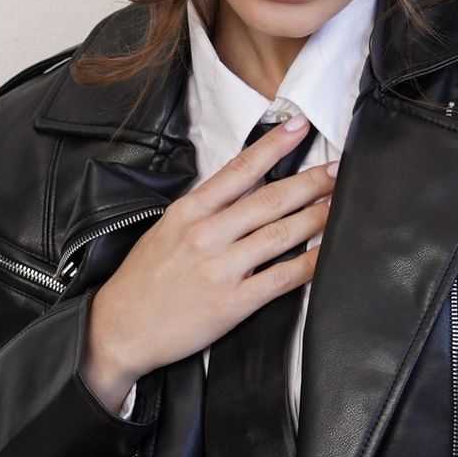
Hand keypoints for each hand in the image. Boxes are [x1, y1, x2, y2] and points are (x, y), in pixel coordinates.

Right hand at [83, 115, 336, 407]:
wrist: (118, 330)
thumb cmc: (143, 282)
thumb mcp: (165, 230)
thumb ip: (204, 211)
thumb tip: (244, 191)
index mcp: (188, 212)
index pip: (239, 170)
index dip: (273, 146)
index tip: (299, 126)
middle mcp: (206, 234)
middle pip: (270, 199)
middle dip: (310, 182)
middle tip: (338, 171)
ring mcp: (221, 268)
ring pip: (281, 234)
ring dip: (317, 217)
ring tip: (339, 206)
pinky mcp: (233, 301)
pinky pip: (281, 277)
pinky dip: (310, 264)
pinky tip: (327, 253)